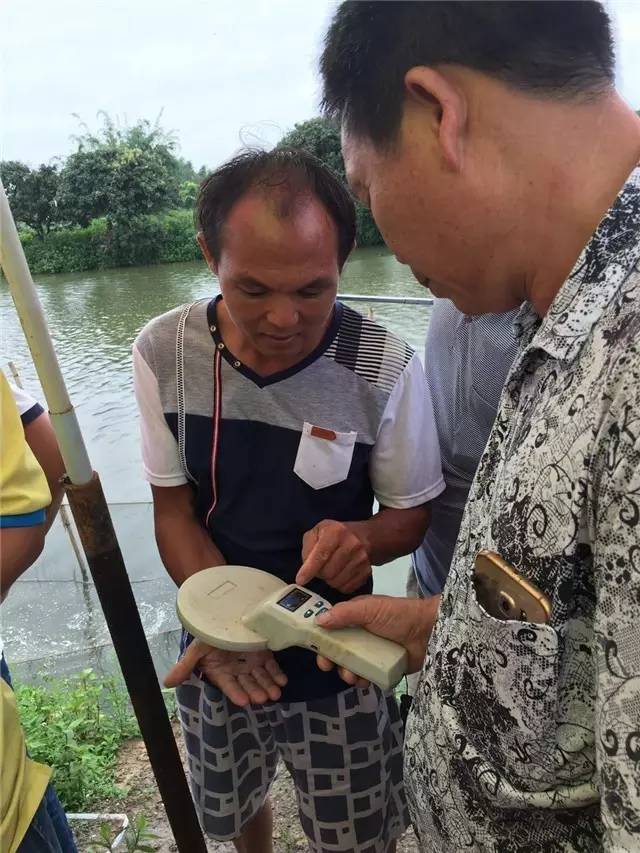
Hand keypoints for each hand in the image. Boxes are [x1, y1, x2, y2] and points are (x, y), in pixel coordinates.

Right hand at [164, 640, 286, 705]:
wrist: (224, 613)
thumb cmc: (209, 632)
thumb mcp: (197, 648)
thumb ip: (185, 666)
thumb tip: (166, 683)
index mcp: (220, 671)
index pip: (228, 685)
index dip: (236, 692)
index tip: (245, 701)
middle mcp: (236, 669)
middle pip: (247, 683)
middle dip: (256, 690)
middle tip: (264, 698)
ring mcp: (250, 662)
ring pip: (260, 677)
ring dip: (268, 685)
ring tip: (276, 693)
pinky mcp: (263, 653)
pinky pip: (271, 666)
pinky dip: (277, 674)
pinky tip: (282, 681)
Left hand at [296, 519, 370, 592]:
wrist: (362, 536)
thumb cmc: (335, 534)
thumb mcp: (317, 532)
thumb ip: (308, 547)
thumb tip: (305, 569)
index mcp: (336, 532)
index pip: (321, 555)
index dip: (309, 570)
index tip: (300, 580)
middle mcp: (351, 544)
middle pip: (328, 572)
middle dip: (319, 574)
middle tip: (320, 568)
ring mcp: (361, 558)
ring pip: (336, 582)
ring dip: (329, 580)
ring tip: (330, 570)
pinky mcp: (366, 571)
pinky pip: (346, 587)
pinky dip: (339, 585)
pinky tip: (339, 574)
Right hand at [315, 594, 440, 685]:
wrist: (428, 632)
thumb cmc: (398, 615)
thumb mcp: (370, 609)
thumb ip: (345, 613)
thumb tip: (318, 620)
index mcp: (355, 618)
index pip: (331, 628)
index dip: (320, 638)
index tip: (314, 648)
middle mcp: (360, 635)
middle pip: (337, 649)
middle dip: (330, 659)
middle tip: (328, 666)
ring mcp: (371, 652)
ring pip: (349, 665)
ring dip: (345, 673)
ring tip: (350, 676)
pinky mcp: (382, 667)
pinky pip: (365, 676)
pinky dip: (361, 680)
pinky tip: (363, 682)